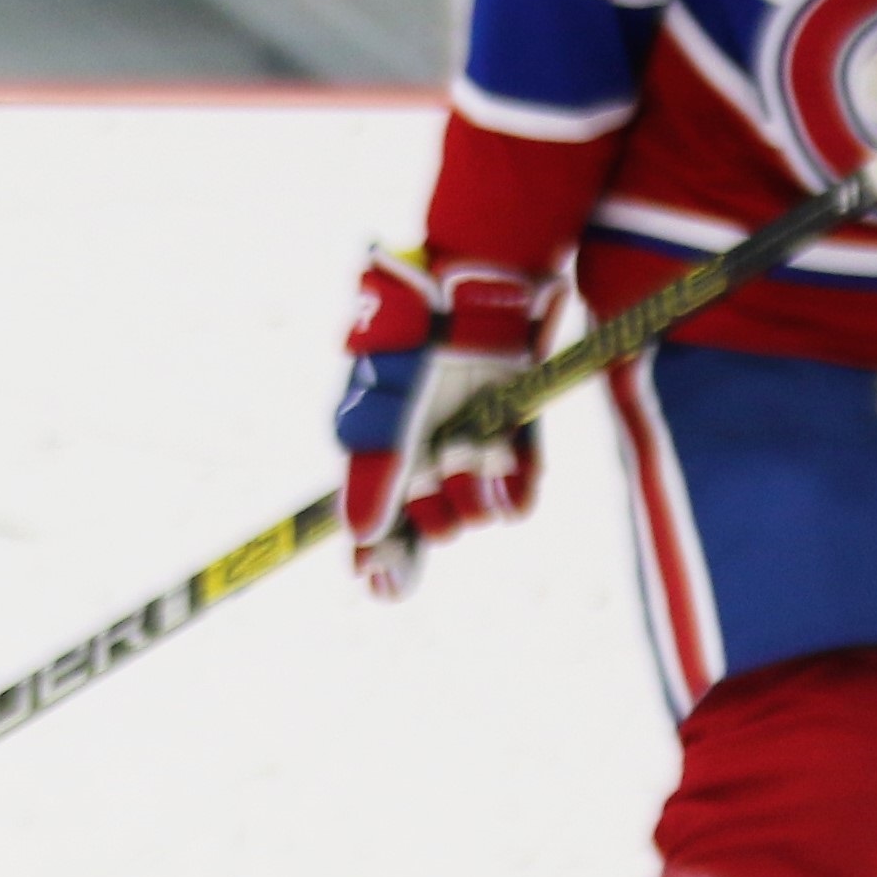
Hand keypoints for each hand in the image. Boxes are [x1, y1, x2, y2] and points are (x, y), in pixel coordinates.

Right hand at [334, 250, 553, 602]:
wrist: (480, 288)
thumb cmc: (415, 338)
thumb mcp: (383, 406)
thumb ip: (371, 471)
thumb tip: (359, 536)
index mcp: (378, 454)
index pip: (372, 528)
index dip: (378, 562)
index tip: (384, 588)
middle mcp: (423, 461)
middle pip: (429, 527)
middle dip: (436, 505)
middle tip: (439, 457)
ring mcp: (469, 452)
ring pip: (473, 514)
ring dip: (475, 483)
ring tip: (477, 437)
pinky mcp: (515, 444)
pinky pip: (517, 498)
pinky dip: (513, 484)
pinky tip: (504, 454)